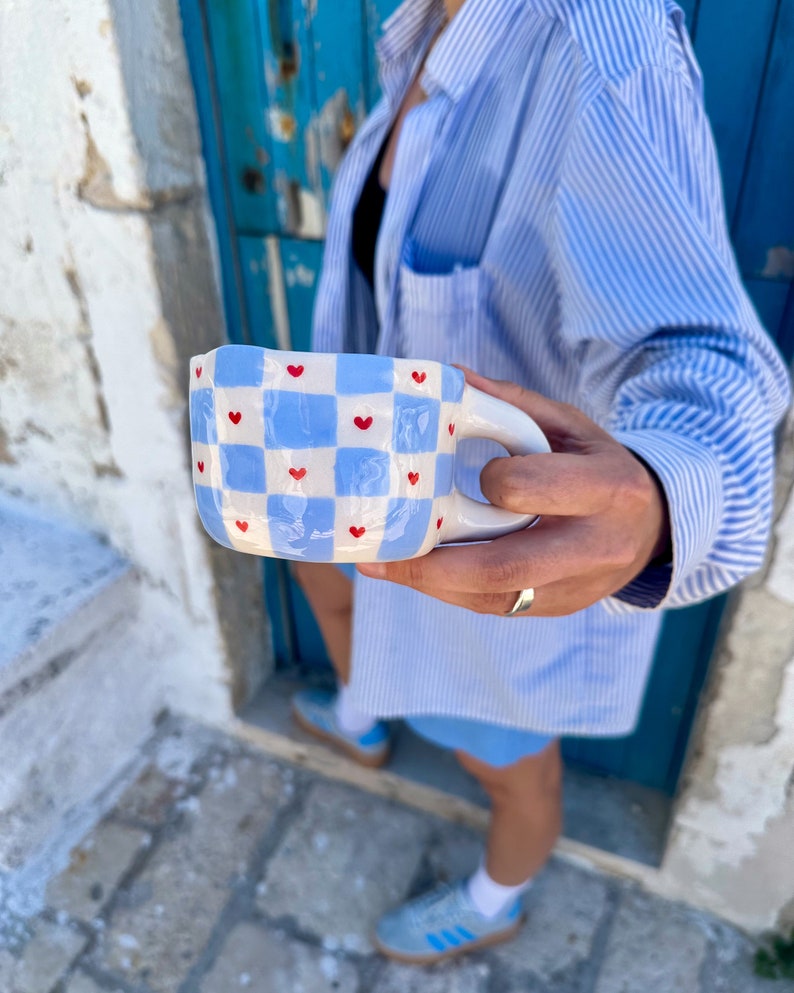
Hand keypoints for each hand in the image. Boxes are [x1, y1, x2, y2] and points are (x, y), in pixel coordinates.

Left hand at [357, 369, 670, 616]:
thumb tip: (448, 378)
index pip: (530, 490)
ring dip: (431, 585)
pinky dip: (452, 591)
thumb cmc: (600, 466)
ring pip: (493, 597)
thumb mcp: (570, 425)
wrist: (654, 527)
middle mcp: (595, 547)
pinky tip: (418, 574)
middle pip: (503, 567)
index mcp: (606, 489)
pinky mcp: (559, 609)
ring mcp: (578, 588)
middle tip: (380, 554)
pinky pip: (498, 607)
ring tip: (380, 566)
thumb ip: (512, 404)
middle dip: (433, 565)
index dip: (491, 483)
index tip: (469, 473)